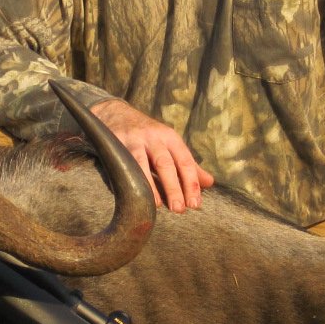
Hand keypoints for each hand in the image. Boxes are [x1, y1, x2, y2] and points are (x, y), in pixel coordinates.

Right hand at [89, 99, 214, 212]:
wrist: (115, 114)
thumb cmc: (147, 135)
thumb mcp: (169, 145)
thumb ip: (187, 165)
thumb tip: (210, 183)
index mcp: (170, 138)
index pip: (185, 162)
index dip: (191, 183)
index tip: (195, 204)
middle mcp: (154, 137)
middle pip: (166, 164)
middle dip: (173, 187)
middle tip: (179, 209)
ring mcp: (133, 140)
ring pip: (142, 164)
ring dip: (150, 185)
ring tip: (156, 205)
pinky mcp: (115, 144)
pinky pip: (122, 164)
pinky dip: (128, 179)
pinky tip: (132, 193)